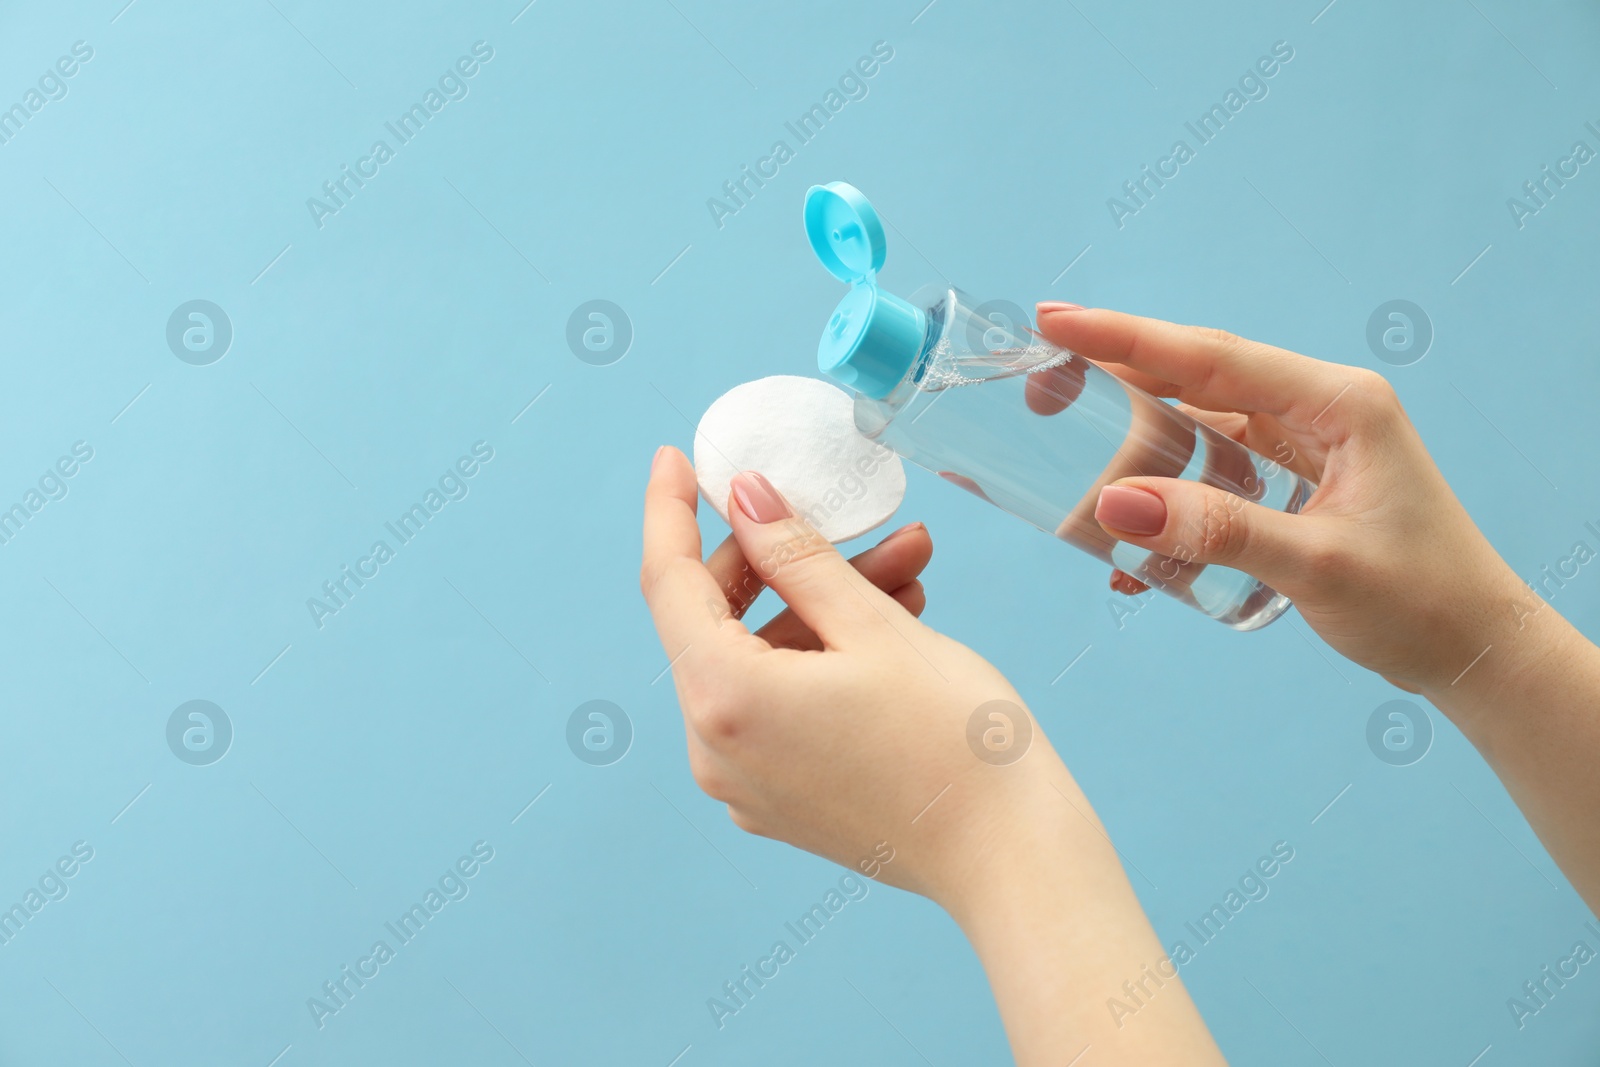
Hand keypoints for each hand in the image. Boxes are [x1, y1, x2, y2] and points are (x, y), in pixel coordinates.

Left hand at [639, 446, 1063, 905]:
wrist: (1013, 860)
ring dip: (823, 605)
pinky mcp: (781, 800)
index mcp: (724, 700)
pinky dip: (824, 656)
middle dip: (785, 557)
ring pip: (761, 660)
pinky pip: (781, 704)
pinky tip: (896, 620)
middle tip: (851, 515)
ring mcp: (745, 784)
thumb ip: (796, 553)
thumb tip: (743, 496)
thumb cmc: (955, 743)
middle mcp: (715, 750)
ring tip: (909, 567)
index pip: (668, 582)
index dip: (669, 511)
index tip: (676, 457)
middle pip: (718, 621)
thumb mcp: (874, 625)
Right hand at [1035, 304, 1529, 694]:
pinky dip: (1169, 501)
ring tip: (1070, 458)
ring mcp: (1305, 448)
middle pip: (1196, 380)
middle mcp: (1319, 412)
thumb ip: (1216, 530)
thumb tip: (1113, 500)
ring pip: (1198, 428)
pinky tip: (1133, 549)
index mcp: (1337, 404)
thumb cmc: (1421, 603)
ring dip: (1136, 448)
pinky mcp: (1294, 485)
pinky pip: (1213, 477)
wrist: (1475, 652)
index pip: (1213, 357)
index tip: (1056, 322)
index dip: (1127, 338)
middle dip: (1115, 380)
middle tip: (1040, 385)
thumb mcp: (1317, 566)